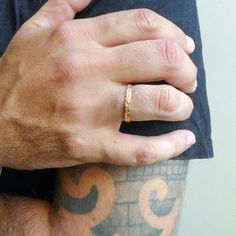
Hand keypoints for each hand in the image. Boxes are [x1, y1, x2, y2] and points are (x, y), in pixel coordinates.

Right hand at [0, 0, 196, 168]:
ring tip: (183, 107)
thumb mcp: (33, 32)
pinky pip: (139, 149)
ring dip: (182, 104)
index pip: (144, 25)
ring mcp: (89, 110)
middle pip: (162, 58)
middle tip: (188, 80)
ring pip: (158, 101)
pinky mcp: (88, 145)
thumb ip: (63, 5)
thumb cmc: (15, 80)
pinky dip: (168, 147)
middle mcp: (86, 70)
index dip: (175, 35)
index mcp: (77, 39)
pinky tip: (182, 141)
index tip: (184, 49)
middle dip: (186, 69)